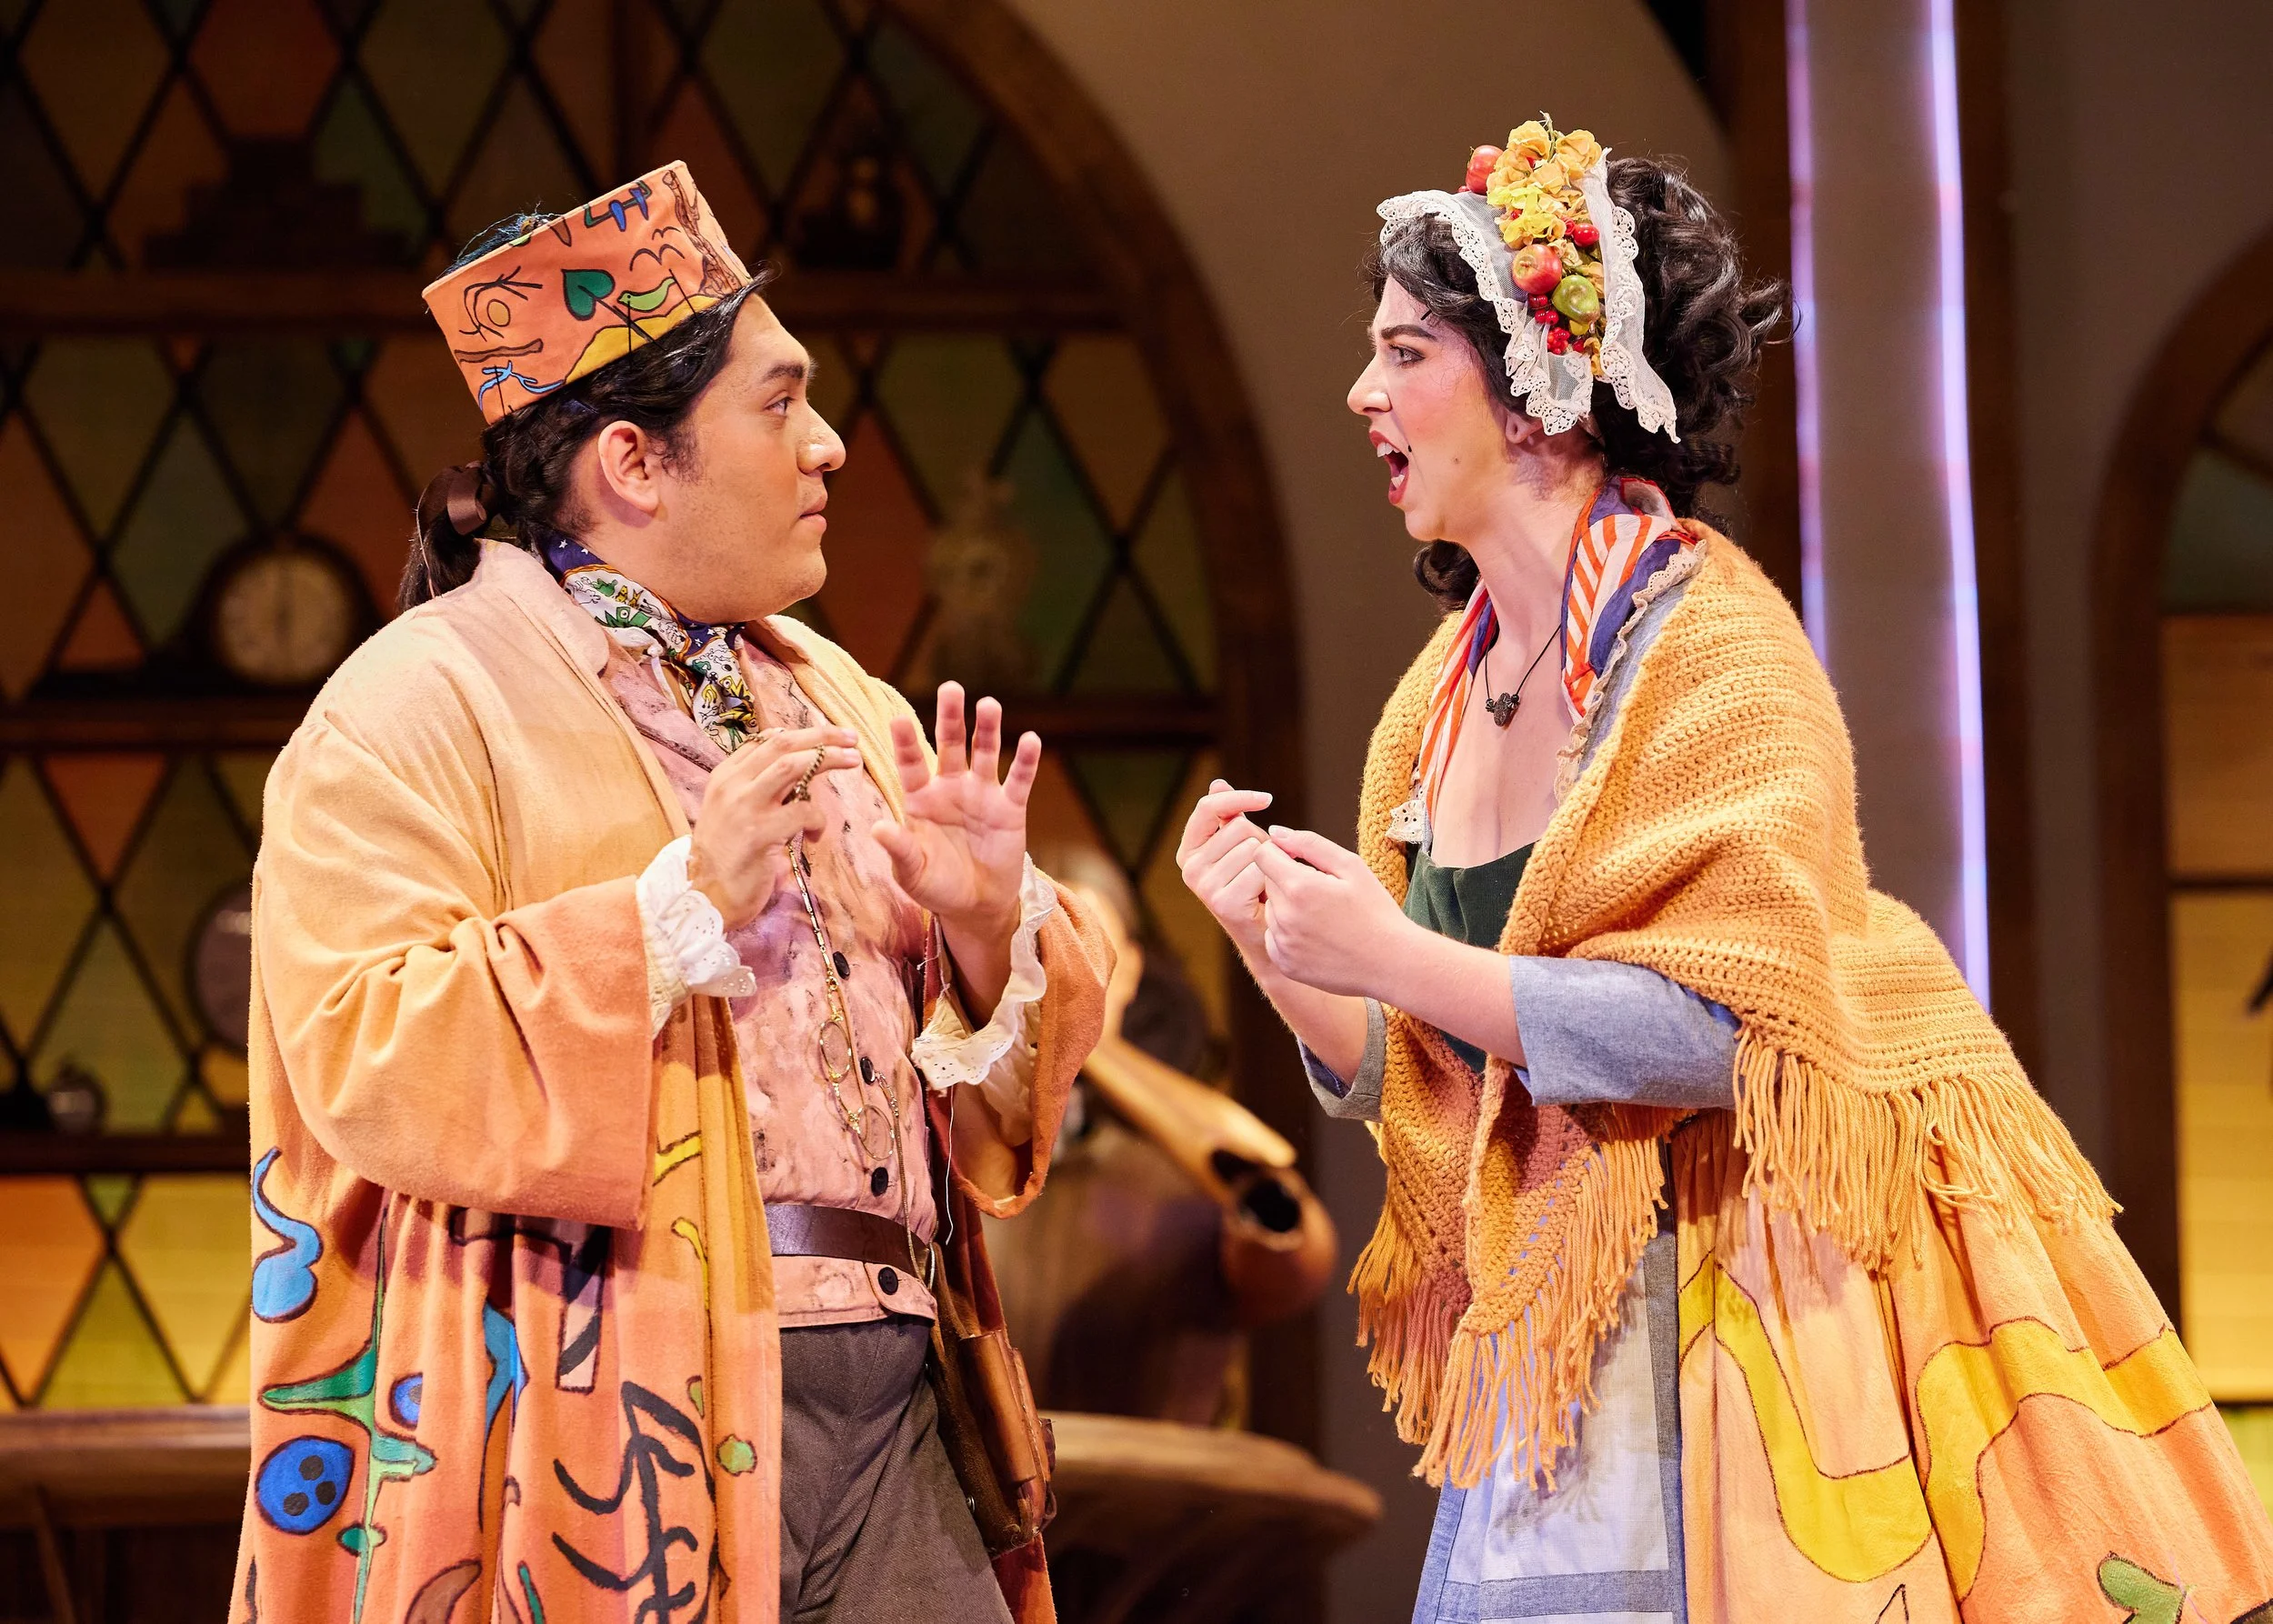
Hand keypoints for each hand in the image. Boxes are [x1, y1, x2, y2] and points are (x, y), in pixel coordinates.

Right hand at [687, 727, 863, 928]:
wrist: (705, 896)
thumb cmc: (727, 856)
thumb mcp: (736, 811)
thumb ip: (761, 786)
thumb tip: (798, 761)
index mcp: (725, 776)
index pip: (766, 739)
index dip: (804, 733)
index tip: (830, 735)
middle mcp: (732, 784)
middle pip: (782, 744)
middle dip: (822, 736)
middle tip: (852, 739)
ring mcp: (744, 807)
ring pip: (791, 765)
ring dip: (828, 759)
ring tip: (853, 762)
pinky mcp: (759, 833)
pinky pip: (802, 811)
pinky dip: (818, 819)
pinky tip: (814, 836)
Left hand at [874, 681, 1037, 952]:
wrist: (976, 906)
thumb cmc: (936, 887)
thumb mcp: (912, 873)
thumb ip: (899, 849)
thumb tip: (878, 828)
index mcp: (920, 800)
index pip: (910, 764)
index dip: (906, 742)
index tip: (899, 718)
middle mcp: (950, 788)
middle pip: (949, 745)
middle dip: (950, 717)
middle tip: (951, 688)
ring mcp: (981, 795)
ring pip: (985, 753)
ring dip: (988, 729)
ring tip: (989, 704)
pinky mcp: (1010, 809)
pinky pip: (1018, 781)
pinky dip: (1025, 762)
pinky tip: (1031, 740)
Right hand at [1174, 778, 1273, 964]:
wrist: (1266, 933)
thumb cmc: (1254, 884)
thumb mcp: (1238, 845)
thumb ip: (1228, 816)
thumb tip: (1217, 783)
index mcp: (1189, 849)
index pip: (1209, 807)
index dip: (1239, 798)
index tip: (1267, 798)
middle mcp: (1190, 867)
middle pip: (1239, 828)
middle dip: (1260, 841)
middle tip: (1260, 867)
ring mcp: (1204, 887)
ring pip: (1253, 849)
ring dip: (1269, 863)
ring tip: (1263, 883)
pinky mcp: (1223, 903)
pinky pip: (1259, 871)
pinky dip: (1272, 881)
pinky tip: (1267, 897)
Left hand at [1254, 826, 1416, 997]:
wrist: (1391, 963)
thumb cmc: (1375, 910)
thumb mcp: (1351, 867)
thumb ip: (1309, 844)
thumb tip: (1275, 833)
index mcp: (1299, 887)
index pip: (1262, 856)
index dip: (1280, 853)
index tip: (1299, 860)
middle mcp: (1284, 917)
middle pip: (1267, 883)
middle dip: (1288, 881)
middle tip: (1322, 893)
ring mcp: (1283, 945)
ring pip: (1271, 911)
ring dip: (1288, 908)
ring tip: (1324, 918)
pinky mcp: (1285, 965)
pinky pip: (1274, 938)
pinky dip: (1289, 934)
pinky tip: (1318, 937)